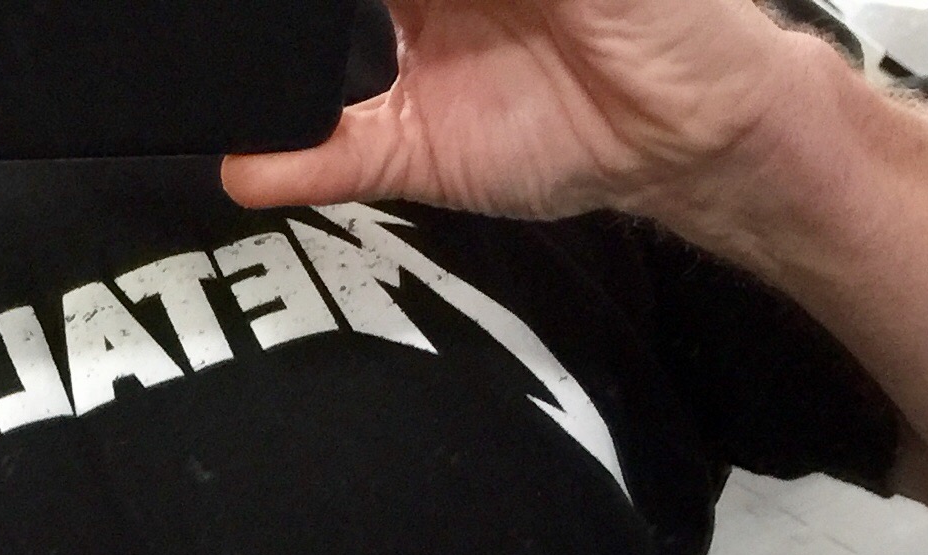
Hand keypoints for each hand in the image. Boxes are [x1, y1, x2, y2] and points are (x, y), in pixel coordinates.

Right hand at [224, 0, 844, 223]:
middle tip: (239, 6)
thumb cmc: (660, 6)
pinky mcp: (408, 152)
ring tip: (229, 62)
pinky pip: (329, 158)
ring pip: (305, 66)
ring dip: (262, 72)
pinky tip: (251, 165)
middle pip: (320, 4)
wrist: (697, 122)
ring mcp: (400, 74)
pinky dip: (284, 166)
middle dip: (282, 11)